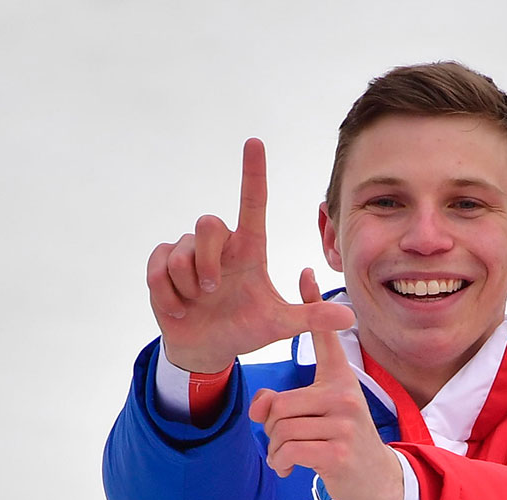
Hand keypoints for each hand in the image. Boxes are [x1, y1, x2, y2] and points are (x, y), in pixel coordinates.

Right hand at [146, 139, 353, 372]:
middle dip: (207, 262)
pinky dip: (167, 294)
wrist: (207, 349)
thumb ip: (310, 317)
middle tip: (211, 290)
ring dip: (188, 285)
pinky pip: (157, 269)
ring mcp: (187, 254)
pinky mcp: (161, 266)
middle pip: (208, 224)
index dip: (253, 173)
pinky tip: (178, 308)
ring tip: (197, 302)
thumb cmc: (244, 330)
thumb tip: (349, 318)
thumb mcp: (279, 325)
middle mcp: (219, 245)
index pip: (252, 203)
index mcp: (248, 249)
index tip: (255, 143)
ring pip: (181, 253)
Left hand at [247, 269, 404, 499]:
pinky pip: (288, 451)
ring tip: (288, 457)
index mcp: (340, 379)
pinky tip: (289, 469)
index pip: (326, 338)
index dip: (314, 303)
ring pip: (280, 430)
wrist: (376, 479)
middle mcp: (344, 395)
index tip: (305, 272)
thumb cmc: (341, 441)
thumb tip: (259, 408)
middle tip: (285, 442)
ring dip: (276, 451)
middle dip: (272, 429)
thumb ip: (283, 403)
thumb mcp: (316, 415)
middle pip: (279, 405)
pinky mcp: (338, 452)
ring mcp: (344, 423)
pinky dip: (281, 464)